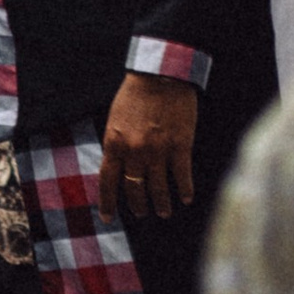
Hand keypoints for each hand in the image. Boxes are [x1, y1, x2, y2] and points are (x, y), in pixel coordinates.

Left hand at [98, 74, 199, 223]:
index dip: (107, 203)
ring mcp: (158, 151)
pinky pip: (182, 175)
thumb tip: (117, 168)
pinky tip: (186, 198)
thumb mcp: (115, 119)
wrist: (161, 75)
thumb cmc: (135, 94)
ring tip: (164, 212)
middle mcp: (135, 152)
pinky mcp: (181, 146)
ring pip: (158, 187)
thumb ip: (115, 144)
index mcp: (114, 144)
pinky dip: (184, 189)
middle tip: (141, 213)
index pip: (107, 182)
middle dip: (137, 205)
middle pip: (134, 188)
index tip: (108, 218)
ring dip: (161, 203)